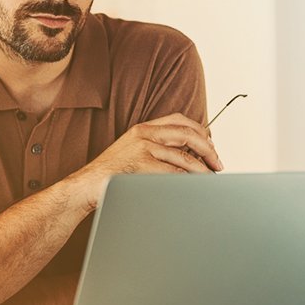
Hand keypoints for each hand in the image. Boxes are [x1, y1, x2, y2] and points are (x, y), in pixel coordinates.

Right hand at [72, 113, 223, 208]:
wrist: (87, 185)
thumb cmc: (110, 173)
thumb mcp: (132, 151)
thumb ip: (155, 148)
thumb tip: (188, 155)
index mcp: (142, 128)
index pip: (179, 120)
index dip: (199, 130)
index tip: (210, 144)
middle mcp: (143, 134)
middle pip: (188, 134)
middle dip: (209, 149)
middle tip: (217, 163)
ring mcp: (143, 149)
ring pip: (185, 157)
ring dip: (202, 170)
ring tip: (209, 178)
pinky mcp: (142, 165)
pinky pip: (175, 173)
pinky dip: (189, 180)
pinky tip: (193, 185)